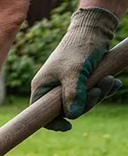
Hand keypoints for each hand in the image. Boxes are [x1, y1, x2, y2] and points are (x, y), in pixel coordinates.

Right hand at [31, 7, 120, 131]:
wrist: (94, 29)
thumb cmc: (79, 48)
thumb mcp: (74, 72)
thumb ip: (72, 94)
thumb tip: (73, 115)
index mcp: (42, 87)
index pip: (41, 113)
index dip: (53, 122)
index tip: (68, 126)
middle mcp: (53, 88)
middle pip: (67, 109)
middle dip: (87, 103)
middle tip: (98, 91)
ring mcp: (68, 84)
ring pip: (83, 102)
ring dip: (99, 94)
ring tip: (110, 80)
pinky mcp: (82, 80)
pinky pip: (92, 93)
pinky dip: (104, 89)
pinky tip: (114, 82)